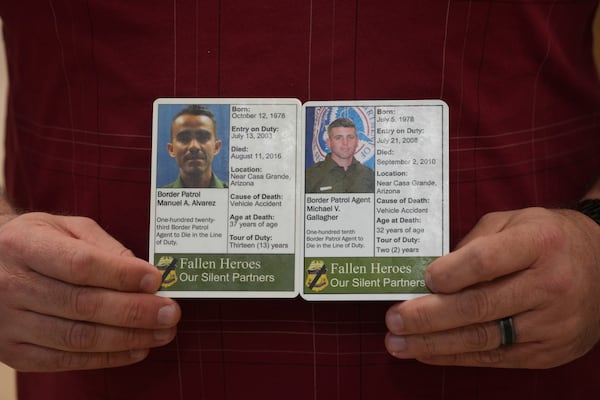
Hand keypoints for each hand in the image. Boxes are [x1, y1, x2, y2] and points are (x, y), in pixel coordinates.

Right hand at [0, 212, 180, 371]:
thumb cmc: (35, 241)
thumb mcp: (65, 227)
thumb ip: (102, 246)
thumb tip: (143, 271)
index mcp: (24, 246)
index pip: (79, 265)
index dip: (122, 275)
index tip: (156, 280)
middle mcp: (12, 286)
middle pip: (83, 305)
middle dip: (135, 311)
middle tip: (170, 312)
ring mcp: (10, 324)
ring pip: (78, 337)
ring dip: (128, 338)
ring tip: (163, 332)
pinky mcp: (14, 352)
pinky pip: (66, 360)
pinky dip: (107, 358)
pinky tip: (137, 349)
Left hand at [385, 207, 599, 367]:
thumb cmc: (546, 238)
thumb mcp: (513, 222)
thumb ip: (475, 243)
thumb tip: (432, 274)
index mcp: (539, 243)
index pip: (486, 261)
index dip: (450, 273)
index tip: (423, 279)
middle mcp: (550, 285)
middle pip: (479, 305)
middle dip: (429, 316)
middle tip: (394, 319)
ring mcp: (552, 324)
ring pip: (483, 338)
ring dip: (434, 343)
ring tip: (398, 343)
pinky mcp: (549, 351)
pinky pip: (494, 357)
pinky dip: (455, 356)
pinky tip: (427, 352)